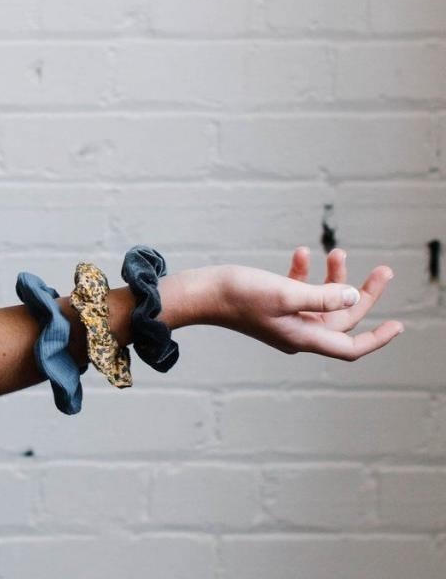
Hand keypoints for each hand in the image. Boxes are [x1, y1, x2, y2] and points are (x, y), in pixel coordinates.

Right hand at [212, 247, 403, 359]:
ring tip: (337, 253)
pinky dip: (305, 273)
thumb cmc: (238, 294)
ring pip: (322, 301)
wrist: (201, 292)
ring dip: (333, 278)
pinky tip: (302, 253)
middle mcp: (298, 331)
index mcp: (303, 337)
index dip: (377, 339)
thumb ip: (321, 296)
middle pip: (341, 318)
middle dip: (362, 293)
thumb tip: (351, 296)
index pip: (350, 347)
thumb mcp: (284, 293)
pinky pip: (299, 290)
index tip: (397, 325)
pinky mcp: (271, 303)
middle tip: (383, 270)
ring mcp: (284, 318)